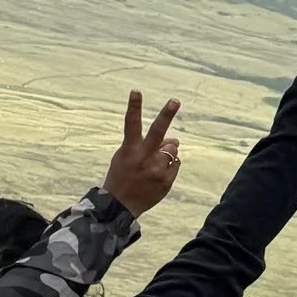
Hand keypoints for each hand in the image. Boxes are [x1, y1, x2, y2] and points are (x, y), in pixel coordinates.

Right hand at [101, 90, 180, 217]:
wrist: (120, 205)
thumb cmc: (121, 176)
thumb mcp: (125, 157)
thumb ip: (147, 146)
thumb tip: (173, 139)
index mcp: (129, 150)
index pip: (131, 124)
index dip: (134, 107)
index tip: (136, 91)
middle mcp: (143, 158)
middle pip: (158, 132)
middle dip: (166, 115)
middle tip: (175, 100)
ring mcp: (156, 170)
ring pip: (172, 150)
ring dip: (167, 152)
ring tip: (154, 164)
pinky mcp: (166, 180)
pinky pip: (176, 164)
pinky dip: (170, 166)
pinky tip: (158, 174)